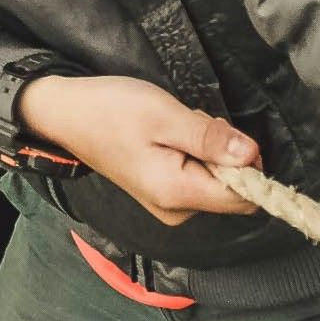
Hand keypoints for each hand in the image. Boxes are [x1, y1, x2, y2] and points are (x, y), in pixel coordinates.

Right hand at [14, 74, 260, 224]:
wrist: (66, 114)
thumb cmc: (111, 110)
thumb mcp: (164, 115)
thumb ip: (210, 138)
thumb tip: (253, 156)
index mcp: (177, 194)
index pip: (243, 198)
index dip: (250, 167)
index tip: (227, 135)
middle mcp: (177, 210)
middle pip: (231, 189)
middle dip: (223, 152)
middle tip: (190, 121)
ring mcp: (169, 204)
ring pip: (215, 180)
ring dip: (207, 149)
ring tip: (174, 124)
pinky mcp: (163, 193)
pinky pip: (198, 177)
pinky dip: (194, 153)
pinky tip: (170, 133)